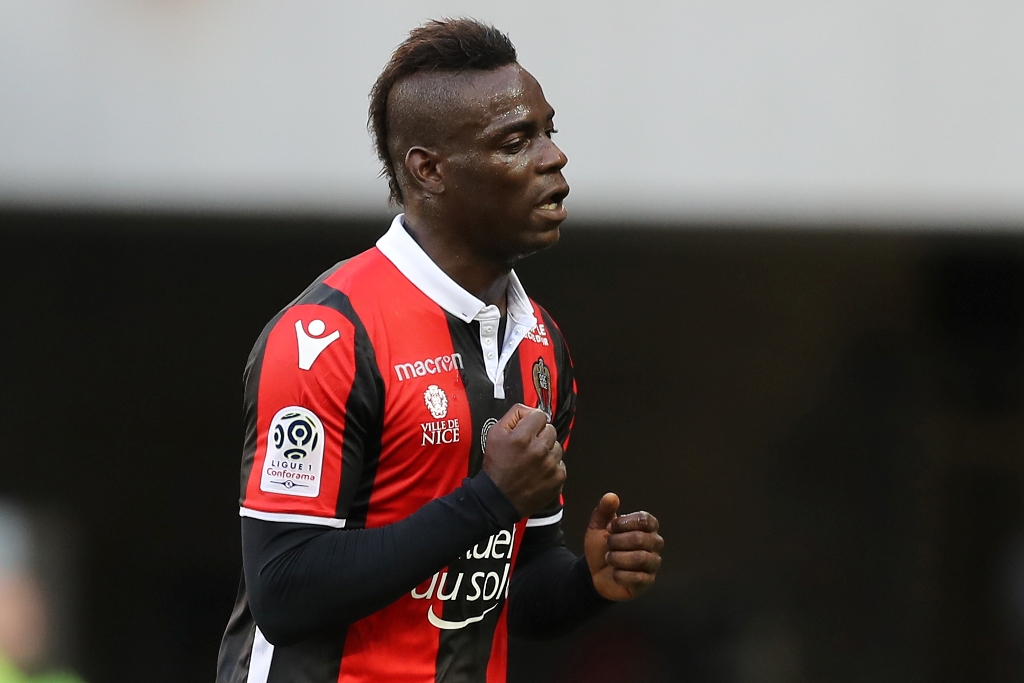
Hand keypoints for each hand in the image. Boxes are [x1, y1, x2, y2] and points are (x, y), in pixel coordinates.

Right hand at [482, 403, 565, 517]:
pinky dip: (552, 467)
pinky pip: (561, 464)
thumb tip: (528, 410)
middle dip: (540, 436)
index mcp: (522, 437)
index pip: (539, 415)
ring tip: (533, 461)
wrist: (498, 500)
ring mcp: (550, 465)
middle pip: (550, 429)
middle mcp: (538, 450)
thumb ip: (513, 416)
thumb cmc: (496, 468)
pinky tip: (539, 472)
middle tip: (528, 447)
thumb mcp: (494, 434)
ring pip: (558, 446)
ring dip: (547, 451)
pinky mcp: (557, 478)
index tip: (527, 430)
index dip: (532, 421)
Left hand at [584, 493, 662, 600]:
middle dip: (617, 542)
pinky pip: (637, 578)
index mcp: (646, 527)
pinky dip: (619, 575)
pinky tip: (614, 573)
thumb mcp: (598, 527)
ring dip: (618, 559)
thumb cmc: (601, 547)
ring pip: (640, 559)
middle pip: (641, 539)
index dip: (624, 523)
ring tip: (609, 558)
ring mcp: (653, 563)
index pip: (644, 520)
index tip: (610, 528)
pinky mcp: (648, 581)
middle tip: (608, 545)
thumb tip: (611, 496)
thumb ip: (604, 511)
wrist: (594, 574)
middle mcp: (654, 543)